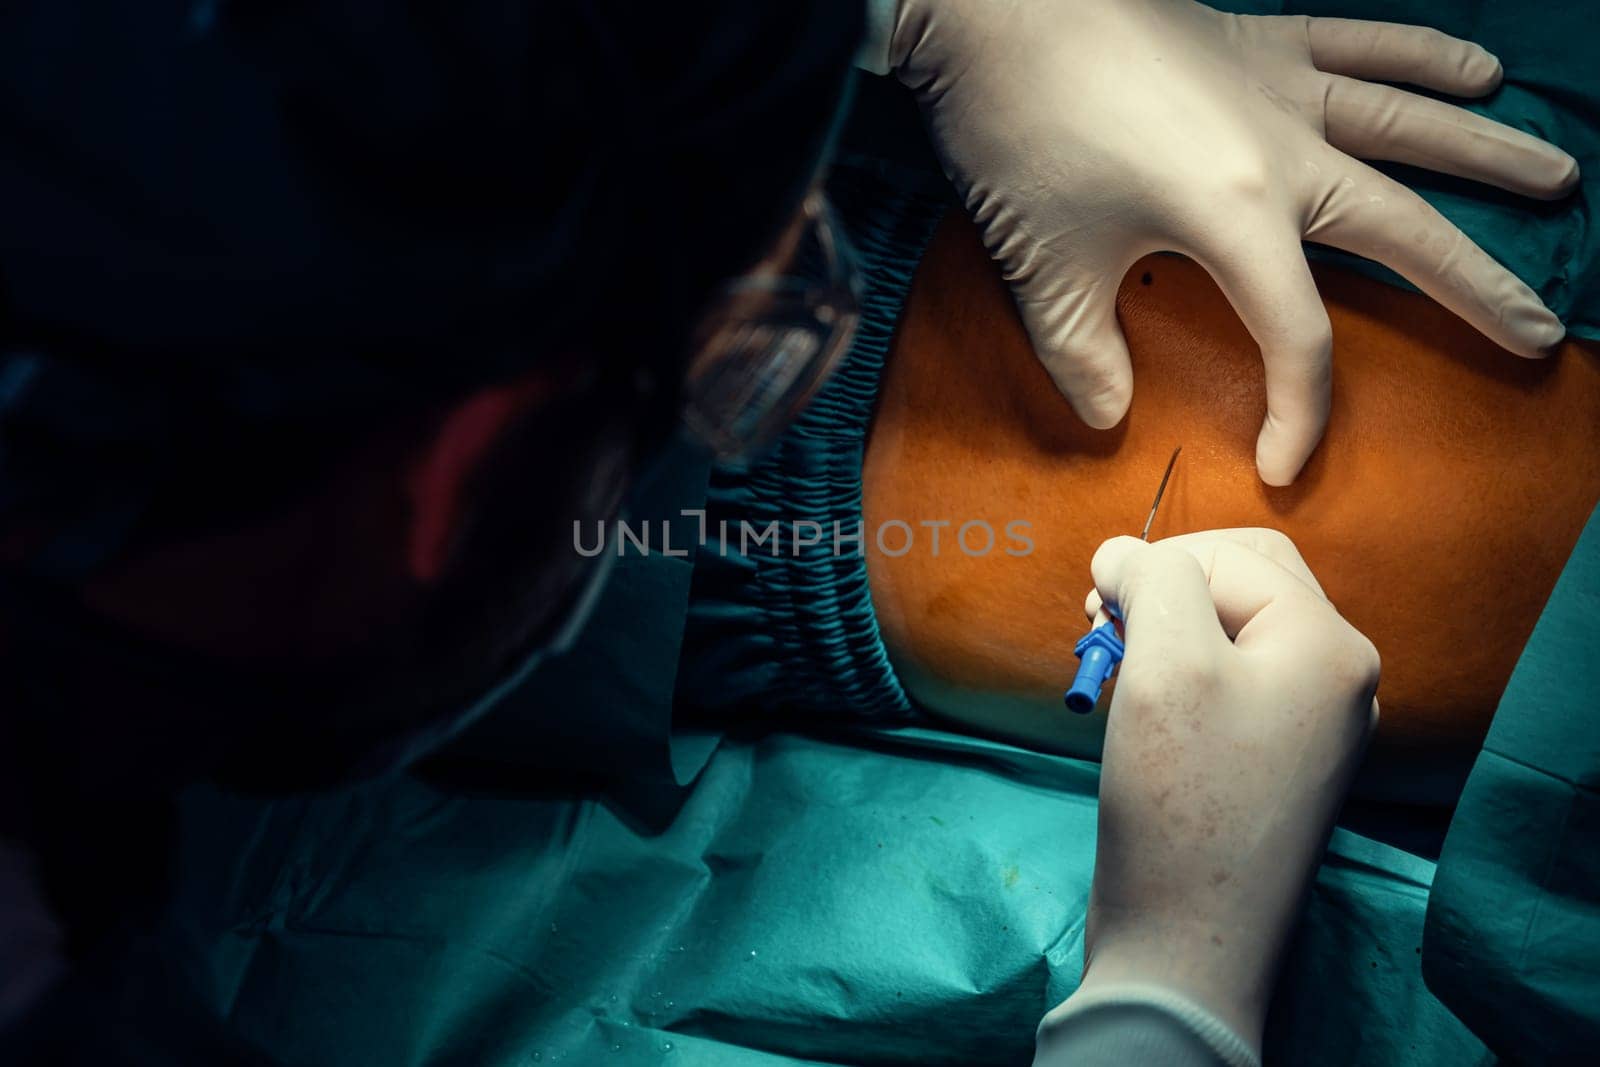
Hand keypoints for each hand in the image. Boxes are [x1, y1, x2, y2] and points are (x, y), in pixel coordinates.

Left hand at [891, 0, 1577, 483]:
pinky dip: (1422, 57)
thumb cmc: (1016, 134)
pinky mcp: (1259, 39)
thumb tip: (1110, 419)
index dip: (1300, 413)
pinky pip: (1363, 44)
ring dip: (1487, 155)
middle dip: (1475, 288)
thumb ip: (1081, 356)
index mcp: (1237, 216)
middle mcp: (1284, 150)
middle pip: (1403, 229)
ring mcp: (1279, 87)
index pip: (1298, 336)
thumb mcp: (1042, 266)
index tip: (1282, 468)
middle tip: (1539, 334)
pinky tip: (1478, 71)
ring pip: (1409, 125)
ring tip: (1559, 179)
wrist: (993, 8)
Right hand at [1067, 530, 1378, 1051]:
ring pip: (1234, 636)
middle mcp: (1338, 678)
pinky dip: (1180, 678)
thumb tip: (1124, 553)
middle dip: (1166, 590)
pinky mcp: (1278, 766)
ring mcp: (1313, 727)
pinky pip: (1233, 687)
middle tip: (1099, 626)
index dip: (1154, 565)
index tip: (1090, 607)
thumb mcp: (1162, 661)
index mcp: (1329, 644)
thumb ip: (1151, 580)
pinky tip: (1141, 710)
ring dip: (1166, 634)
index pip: (1233, 556)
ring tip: (1114, 670)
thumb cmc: (1179, 795)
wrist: (1189, 942)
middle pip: (1246, 585)